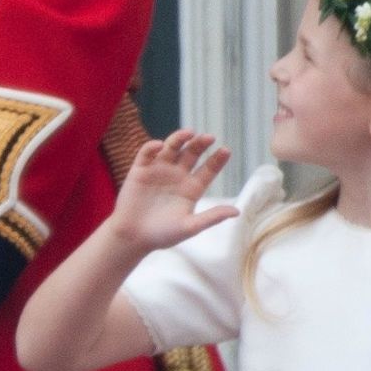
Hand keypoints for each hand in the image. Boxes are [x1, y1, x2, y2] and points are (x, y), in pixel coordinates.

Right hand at [108, 130, 236, 252]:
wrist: (133, 237)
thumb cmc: (162, 235)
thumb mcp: (190, 226)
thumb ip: (212, 217)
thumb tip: (237, 211)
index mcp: (192, 188)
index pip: (208, 169)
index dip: (217, 159)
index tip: (226, 151)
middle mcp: (177, 176)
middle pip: (192, 153)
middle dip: (200, 144)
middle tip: (209, 137)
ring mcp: (159, 171)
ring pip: (171, 148)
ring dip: (179, 138)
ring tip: (189, 133)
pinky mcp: (140, 170)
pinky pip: (147, 153)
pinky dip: (152, 147)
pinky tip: (160, 145)